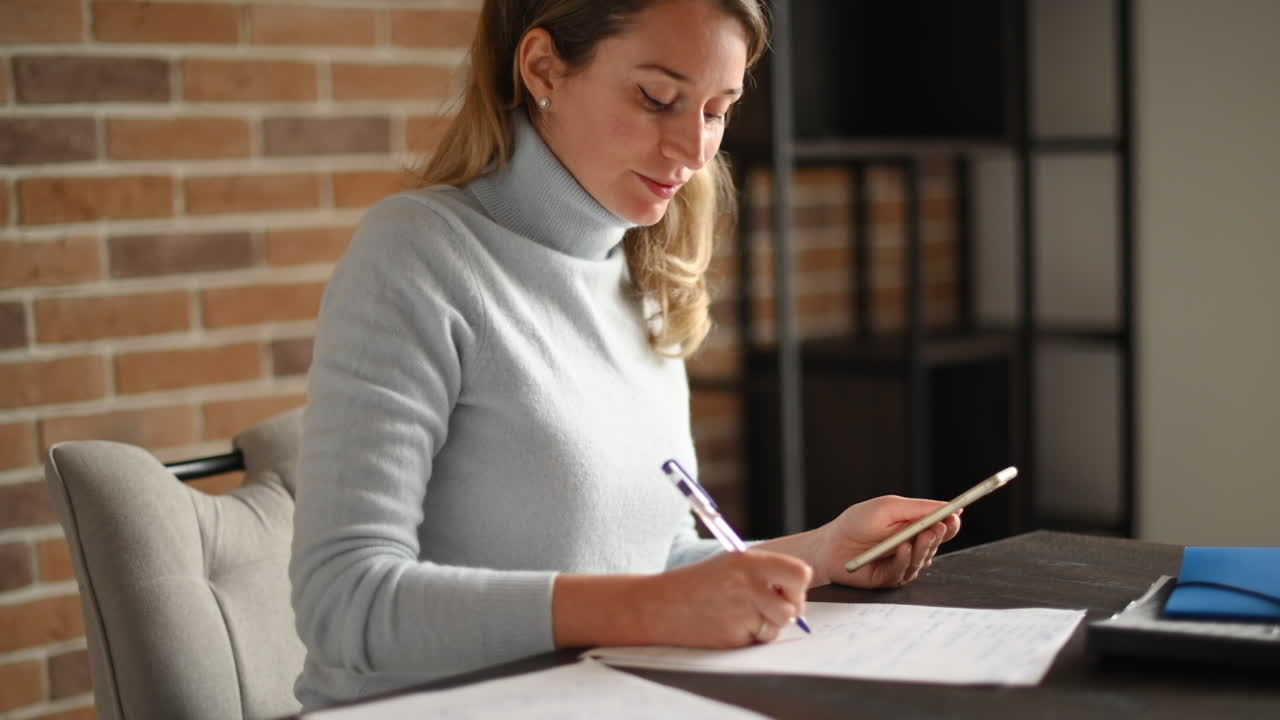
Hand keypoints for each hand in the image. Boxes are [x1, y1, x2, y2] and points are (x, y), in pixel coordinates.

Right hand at [640, 549, 811, 647]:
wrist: (657, 606)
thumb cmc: (695, 585)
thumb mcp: (729, 565)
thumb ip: (764, 574)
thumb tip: (797, 593)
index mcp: (749, 561)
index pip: (800, 573)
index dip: (797, 586)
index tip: (785, 590)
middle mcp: (749, 585)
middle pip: (793, 606)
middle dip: (786, 611)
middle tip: (765, 608)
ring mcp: (742, 612)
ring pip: (778, 626)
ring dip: (766, 626)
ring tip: (740, 616)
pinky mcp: (734, 636)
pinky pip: (758, 641)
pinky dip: (749, 637)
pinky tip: (727, 625)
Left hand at [810, 496, 960, 588]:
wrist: (830, 545)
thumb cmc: (856, 523)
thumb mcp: (888, 508)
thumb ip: (918, 509)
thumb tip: (950, 508)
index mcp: (915, 527)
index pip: (941, 527)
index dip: (950, 523)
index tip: (956, 516)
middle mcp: (913, 546)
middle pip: (936, 543)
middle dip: (939, 535)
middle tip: (938, 527)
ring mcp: (904, 564)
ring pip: (923, 559)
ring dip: (923, 547)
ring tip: (919, 536)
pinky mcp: (891, 579)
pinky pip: (904, 571)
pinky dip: (904, 559)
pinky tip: (902, 549)